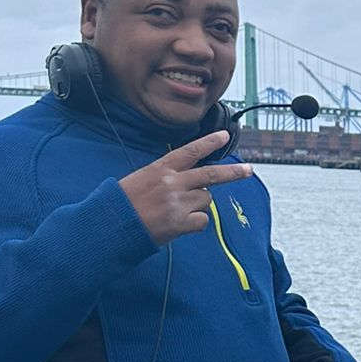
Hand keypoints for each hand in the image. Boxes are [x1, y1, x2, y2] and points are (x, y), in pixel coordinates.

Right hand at [119, 131, 252, 244]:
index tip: (225, 136)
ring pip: (206, 199)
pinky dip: (195, 223)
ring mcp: (178, 202)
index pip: (190, 151)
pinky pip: (202, 220)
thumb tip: (189, 180)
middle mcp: (173, 183)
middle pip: (211, 174)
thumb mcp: (141, 179)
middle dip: (233, 172)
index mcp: (160, 168)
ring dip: (199, 204)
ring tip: (178, 210)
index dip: (209, 142)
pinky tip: (179, 224)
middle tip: (248, 170)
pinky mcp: (181, 222)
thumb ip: (166, 176)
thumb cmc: (123, 203)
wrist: (112, 226)